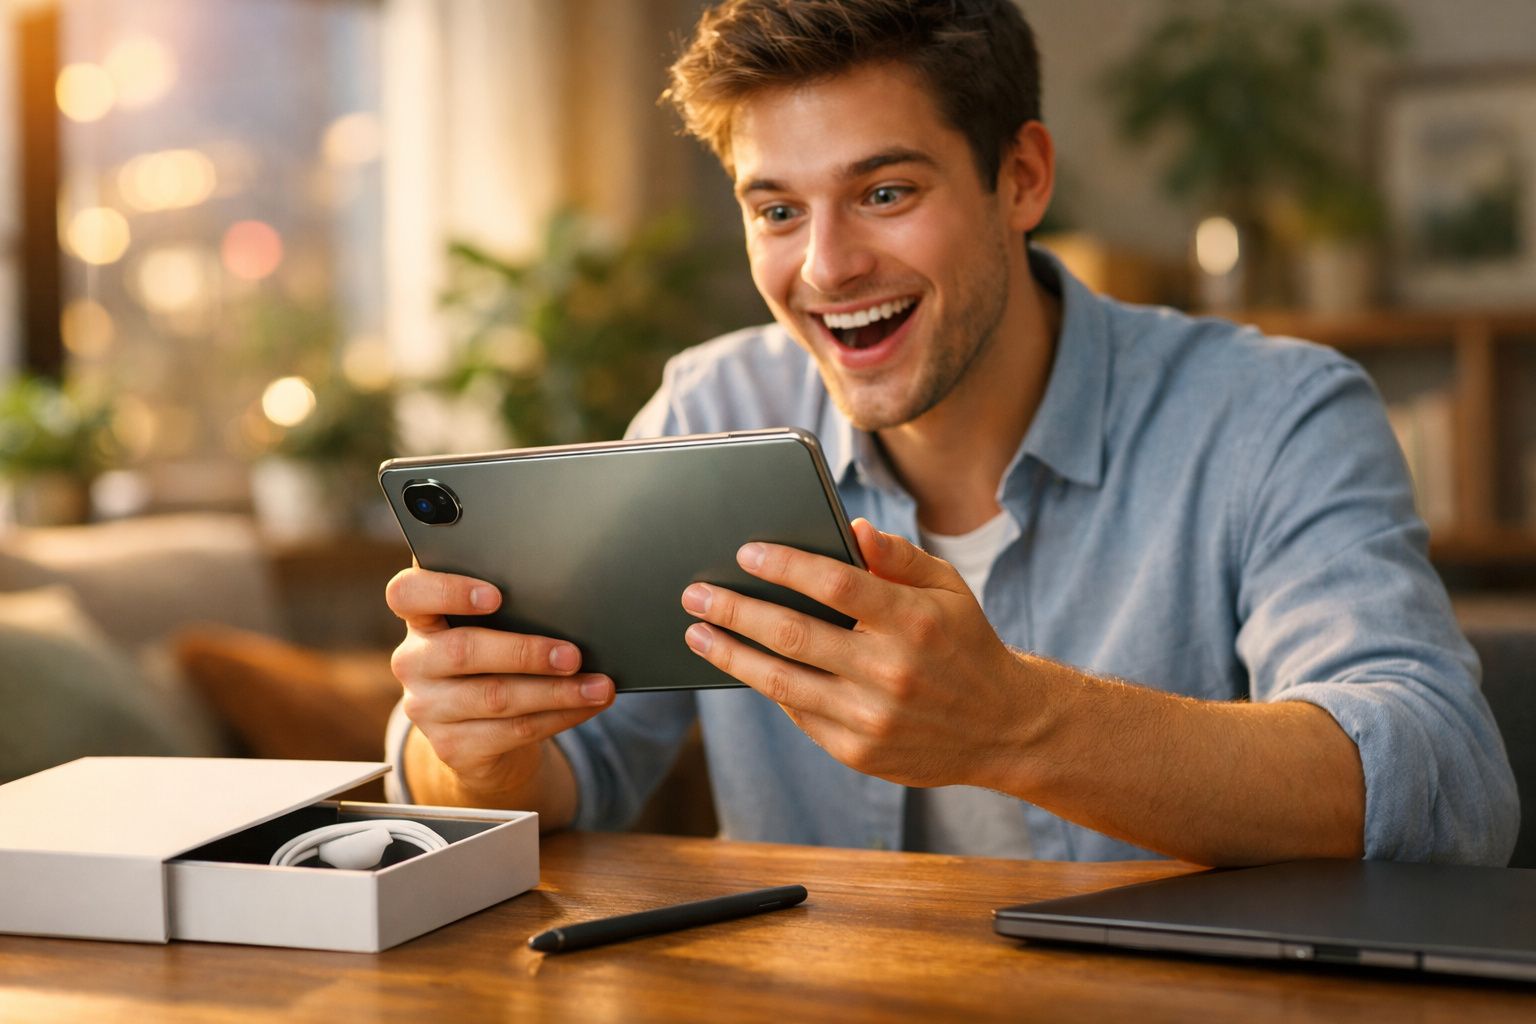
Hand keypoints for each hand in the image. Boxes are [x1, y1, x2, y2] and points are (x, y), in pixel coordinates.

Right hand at [386, 567, 614, 799]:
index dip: (447, 591)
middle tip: (573, 654)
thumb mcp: (489, 630)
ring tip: (599, 685)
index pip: (407, 594)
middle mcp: (414, 662)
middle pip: (463, 651)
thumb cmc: (492, 661)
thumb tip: (570, 599)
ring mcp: (427, 709)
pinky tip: (588, 706)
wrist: (481, 735)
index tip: (495, 595)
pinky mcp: (452, 747)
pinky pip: (513, 731)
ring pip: (496, 697)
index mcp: (420, 619)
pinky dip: (559, 717)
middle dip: (525, 652)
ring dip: (557, 692)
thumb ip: (507, 609)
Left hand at [679, 519, 1031, 788]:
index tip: (744, 553)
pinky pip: (798, 713)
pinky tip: (742, 665)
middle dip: (734, 610)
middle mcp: (890, 671)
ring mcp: (871, 717)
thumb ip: (898, 557)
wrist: (1003, 727)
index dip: (784, 566)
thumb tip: (852, 529)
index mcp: (912, 621)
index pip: (834, 585)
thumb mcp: (947, 588)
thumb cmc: (965, 643)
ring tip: (698, 633)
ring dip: (731, 654)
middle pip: (792, 634)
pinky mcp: (858, 751)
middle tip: (695, 593)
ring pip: (781, 681)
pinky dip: (766, 687)